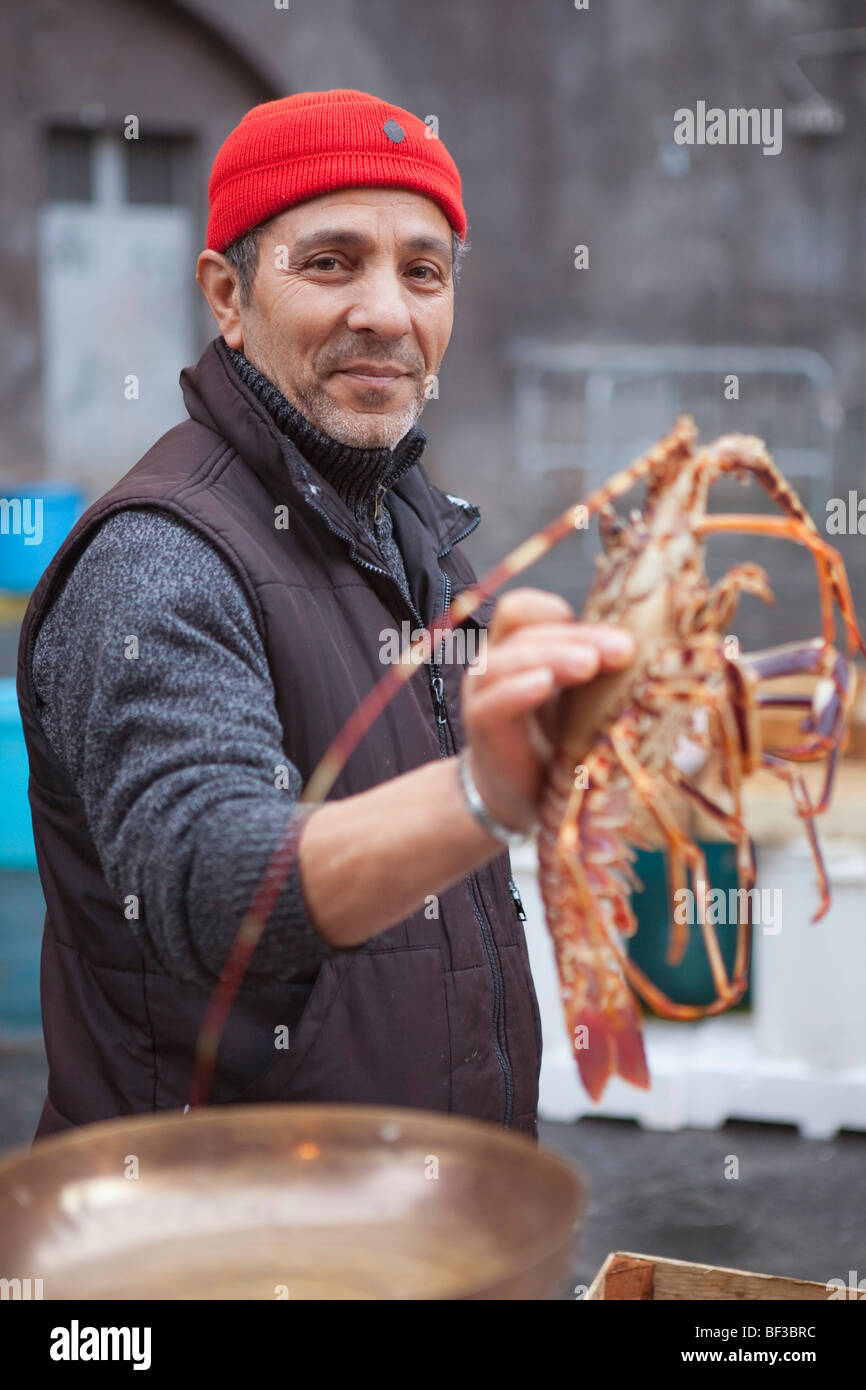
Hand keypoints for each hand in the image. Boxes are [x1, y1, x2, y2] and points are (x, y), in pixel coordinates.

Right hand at [460, 588, 635, 831]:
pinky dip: (518, 690)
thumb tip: (660, 655)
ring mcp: (483, 694)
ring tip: (589, 665)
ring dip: (552, 657)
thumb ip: (599, 675)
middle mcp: (495, 664)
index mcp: (518, 650)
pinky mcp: (482, 729)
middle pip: (527, 630)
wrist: (521, 799)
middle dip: (579, 637)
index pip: (523, 611)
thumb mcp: (582, 703)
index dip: (555, 609)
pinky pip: (493, 702)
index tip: (604, 628)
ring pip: (506, 660)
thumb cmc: (557, 745)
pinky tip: (543, 685)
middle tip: (623, 649)